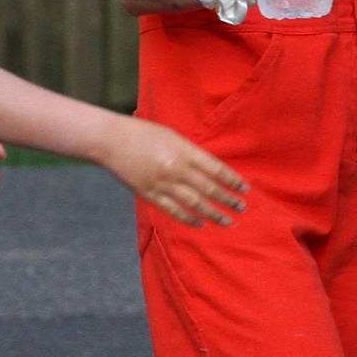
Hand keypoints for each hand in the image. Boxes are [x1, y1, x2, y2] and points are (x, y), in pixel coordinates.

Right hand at [101, 115, 247, 225]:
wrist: (111, 141)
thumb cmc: (143, 133)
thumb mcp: (172, 136)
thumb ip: (191, 152)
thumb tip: (209, 169)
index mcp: (184, 151)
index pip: (216, 169)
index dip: (232, 180)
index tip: (245, 189)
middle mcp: (176, 169)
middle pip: (209, 188)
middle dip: (228, 199)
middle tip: (241, 207)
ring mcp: (163, 184)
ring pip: (194, 203)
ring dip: (213, 213)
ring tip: (227, 221)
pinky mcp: (150, 195)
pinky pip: (173, 210)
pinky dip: (189, 219)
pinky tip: (200, 223)